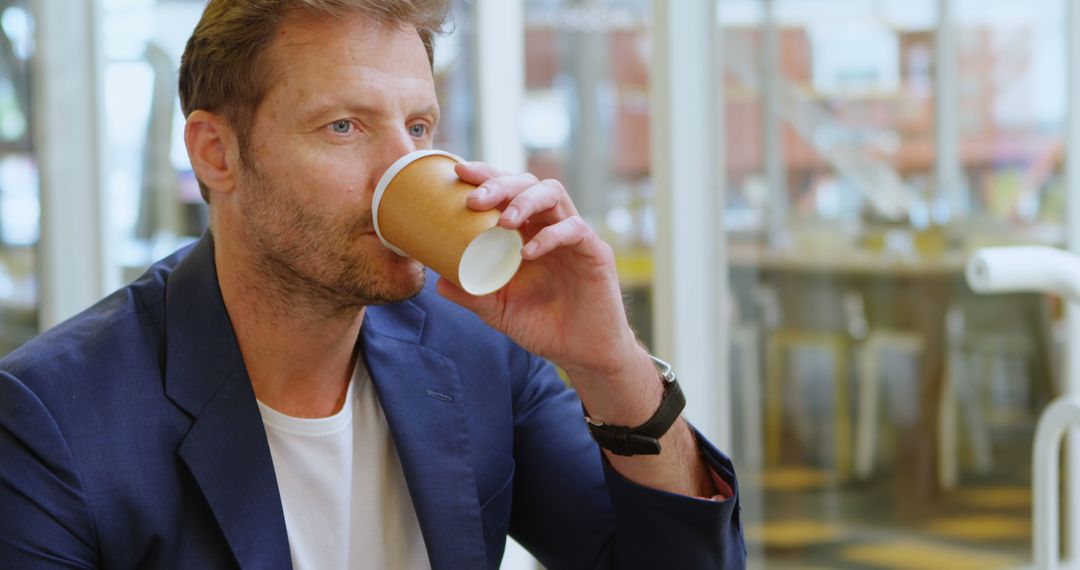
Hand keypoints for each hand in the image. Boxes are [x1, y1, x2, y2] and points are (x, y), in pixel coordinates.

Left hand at [438, 163, 715, 497]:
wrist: (582, 353)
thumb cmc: (542, 326)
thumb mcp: (498, 310)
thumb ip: (471, 293)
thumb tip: (436, 280)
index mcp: (526, 231)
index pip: (507, 190)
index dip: (485, 175)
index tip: (458, 172)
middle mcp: (549, 225)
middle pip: (527, 183)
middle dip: (499, 184)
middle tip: (474, 200)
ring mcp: (573, 236)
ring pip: (554, 193)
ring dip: (524, 200)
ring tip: (503, 220)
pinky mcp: (595, 252)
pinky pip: (575, 230)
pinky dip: (550, 236)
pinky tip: (529, 252)